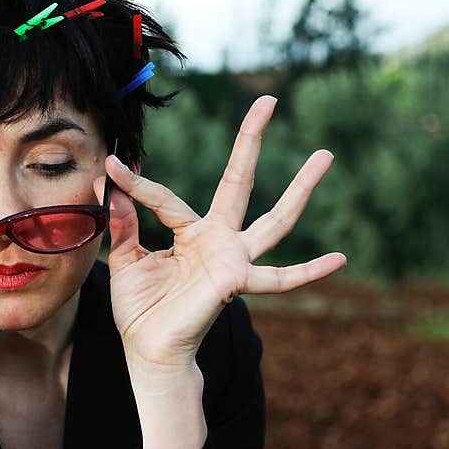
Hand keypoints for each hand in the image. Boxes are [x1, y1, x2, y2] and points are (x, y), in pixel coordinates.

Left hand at [93, 96, 346, 373]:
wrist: (148, 349)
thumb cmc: (139, 308)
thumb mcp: (125, 261)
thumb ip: (124, 224)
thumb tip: (108, 184)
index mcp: (188, 232)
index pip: (163, 198)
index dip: (134, 184)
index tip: (111, 163)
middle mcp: (216, 238)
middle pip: (238, 181)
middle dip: (250, 141)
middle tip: (267, 99)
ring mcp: (231, 259)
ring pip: (274, 219)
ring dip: (300, 189)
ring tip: (325, 155)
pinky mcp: (236, 282)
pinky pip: (278, 279)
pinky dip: (309, 272)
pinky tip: (340, 260)